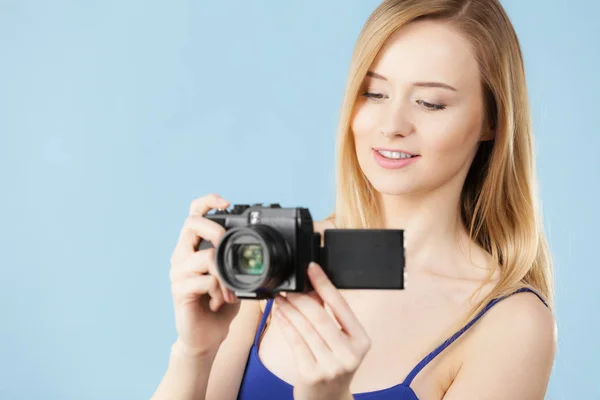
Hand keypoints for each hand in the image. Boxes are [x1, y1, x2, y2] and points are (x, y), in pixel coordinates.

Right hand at [169, 194, 239, 356]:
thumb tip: (258, 241)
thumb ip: (236, 258)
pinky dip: (219, 291)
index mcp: (193, 247)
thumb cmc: (221, 305)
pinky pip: (205, 280)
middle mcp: (181, 255)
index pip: (194, 214)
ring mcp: (178, 272)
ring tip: (228, 292)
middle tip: (229, 249)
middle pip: (191, 224)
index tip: (227, 203)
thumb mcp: (233, 276)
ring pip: (205, 257)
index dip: (208, 202)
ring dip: (225, 276)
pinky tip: (217, 302)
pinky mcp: (179, 290)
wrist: (206, 336)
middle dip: (216, 232)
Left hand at [273, 262, 370, 399]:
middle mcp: (349, 354)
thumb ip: (328, 315)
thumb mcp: (340, 341)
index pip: (341, 306)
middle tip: (288, 287)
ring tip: (280, 298)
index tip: (312, 268)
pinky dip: (285, 325)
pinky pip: (295, 342)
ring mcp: (331, 365)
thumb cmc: (334, 364)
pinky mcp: (311, 373)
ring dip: (289, 309)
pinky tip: (279, 314)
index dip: (325, 284)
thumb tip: (311, 286)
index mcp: (362, 340)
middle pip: (320, 317)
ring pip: (305, 329)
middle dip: (301, 298)